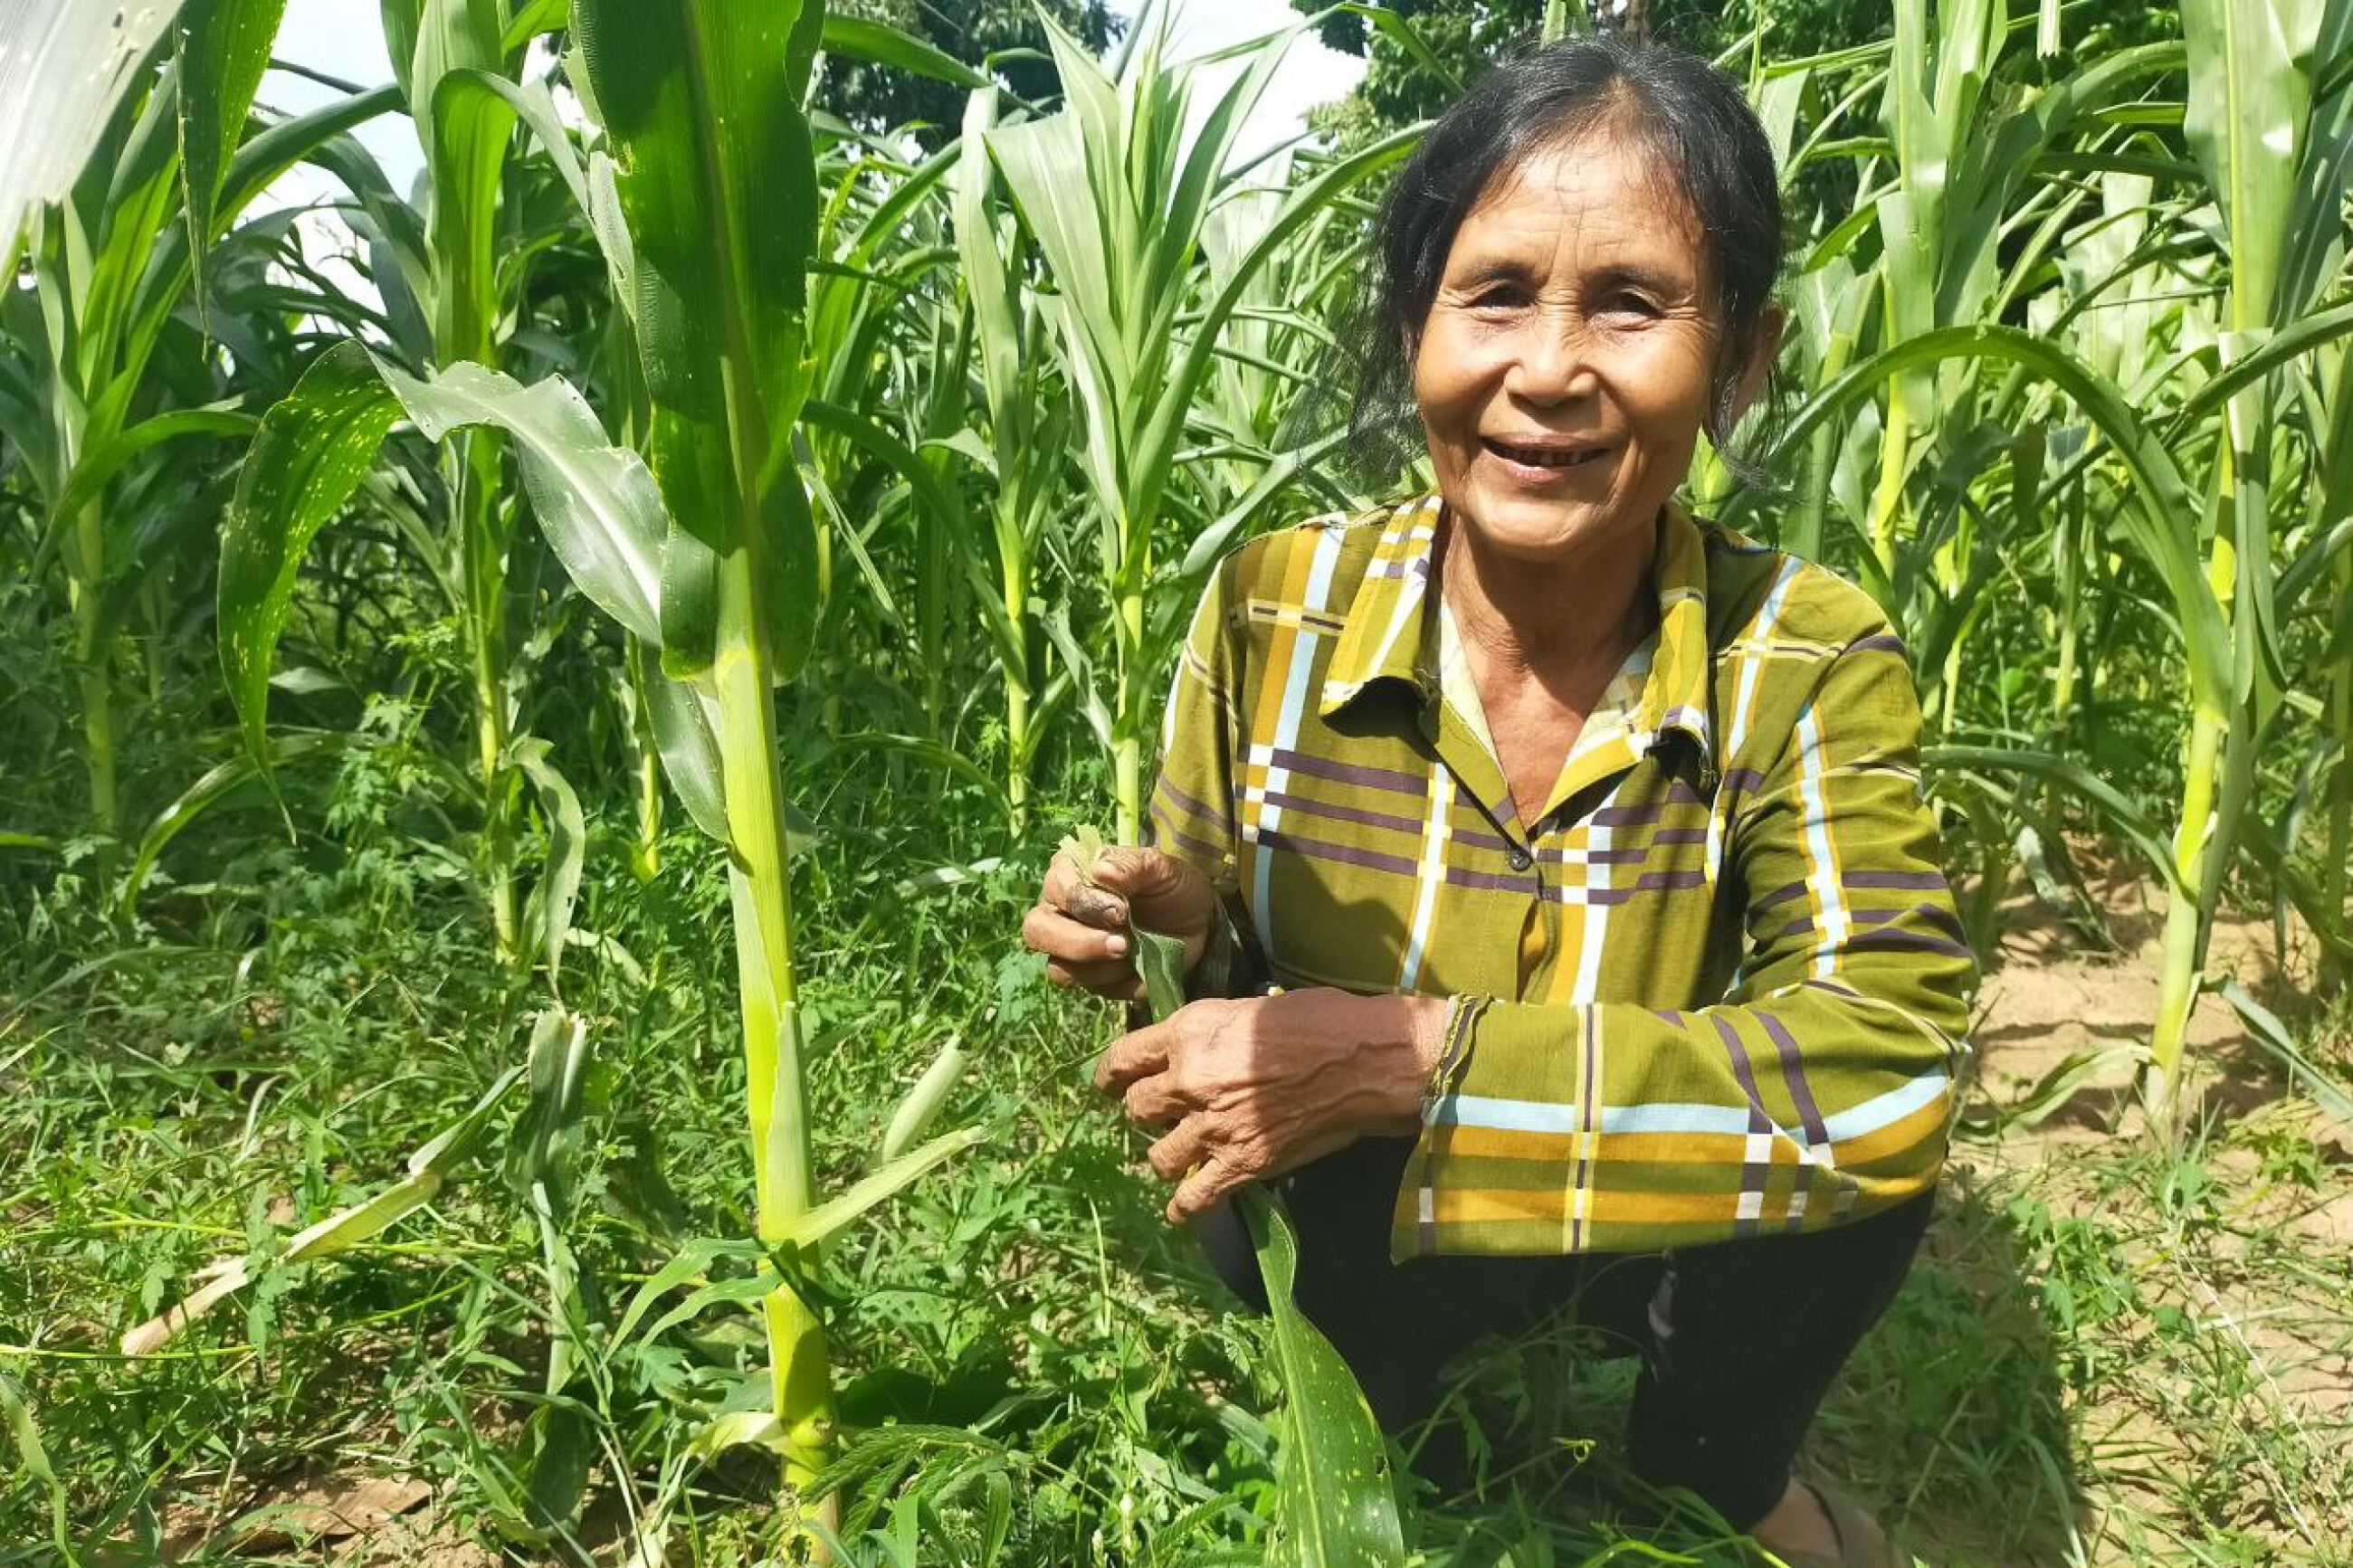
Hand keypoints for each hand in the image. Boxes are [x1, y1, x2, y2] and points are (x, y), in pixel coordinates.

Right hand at [1022, 845, 1216, 1001]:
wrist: (1200, 922)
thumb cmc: (1172, 886)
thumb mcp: (1161, 867)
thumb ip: (1131, 865)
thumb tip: (1099, 870)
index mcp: (1069, 875)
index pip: (1054, 888)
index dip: (1082, 902)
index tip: (1122, 910)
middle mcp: (1059, 912)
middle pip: (1038, 932)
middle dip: (1079, 942)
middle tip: (1122, 944)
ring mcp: (1071, 949)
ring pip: (1059, 968)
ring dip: (1100, 965)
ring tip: (1135, 952)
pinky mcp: (1091, 978)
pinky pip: (1091, 988)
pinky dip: (1118, 982)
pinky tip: (1140, 966)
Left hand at [1094, 988, 1450, 1221]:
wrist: (1363, 1060)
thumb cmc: (1316, 1020)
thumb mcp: (1246, 1007)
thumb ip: (1206, 1032)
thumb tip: (1186, 1049)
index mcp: (1189, 1034)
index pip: (1124, 1059)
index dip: (1111, 1073)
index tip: (1110, 1081)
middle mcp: (1191, 1082)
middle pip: (1136, 1107)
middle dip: (1145, 1110)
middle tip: (1160, 1113)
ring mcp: (1214, 1127)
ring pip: (1157, 1156)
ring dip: (1165, 1153)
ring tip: (1179, 1149)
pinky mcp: (1242, 1164)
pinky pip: (1194, 1197)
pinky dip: (1183, 1207)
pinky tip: (1179, 1208)